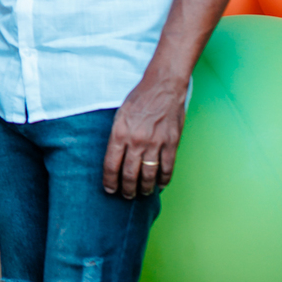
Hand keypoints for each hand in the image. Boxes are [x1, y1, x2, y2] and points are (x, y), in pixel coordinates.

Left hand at [102, 75, 185, 198]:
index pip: (111, 166)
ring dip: (144, 188)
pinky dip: (164, 179)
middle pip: (129, 174)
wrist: (163, 86)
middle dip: (126, 189)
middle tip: (126, 195)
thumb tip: (116, 158)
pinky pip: (167, 167)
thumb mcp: (119, 116)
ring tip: (142, 193)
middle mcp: (136, 141)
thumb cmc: (139, 99)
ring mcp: (155, 143)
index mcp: (119, 134)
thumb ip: (117, 137)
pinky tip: (160, 184)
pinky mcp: (171, 142)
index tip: (110, 189)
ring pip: (148, 175)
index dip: (110, 181)